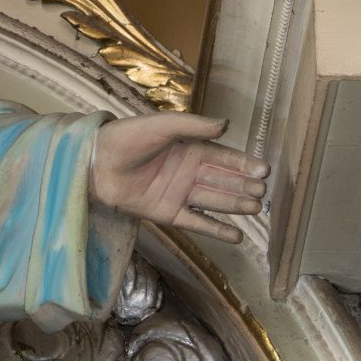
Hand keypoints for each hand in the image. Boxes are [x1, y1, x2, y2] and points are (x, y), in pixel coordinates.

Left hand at [89, 112, 269, 241]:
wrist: (95, 164)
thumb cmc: (127, 138)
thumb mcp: (162, 125)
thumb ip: (192, 125)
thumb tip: (226, 124)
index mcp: (189, 149)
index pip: (224, 158)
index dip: (244, 163)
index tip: (265, 169)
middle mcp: (188, 172)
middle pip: (223, 181)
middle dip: (244, 186)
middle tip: (263, 192)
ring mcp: (179, 194)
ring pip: (214, 201)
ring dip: (236, 205)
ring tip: (256, 208)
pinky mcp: (167, 214)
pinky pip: (197, 223)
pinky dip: (216, 230)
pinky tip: (237, 236)